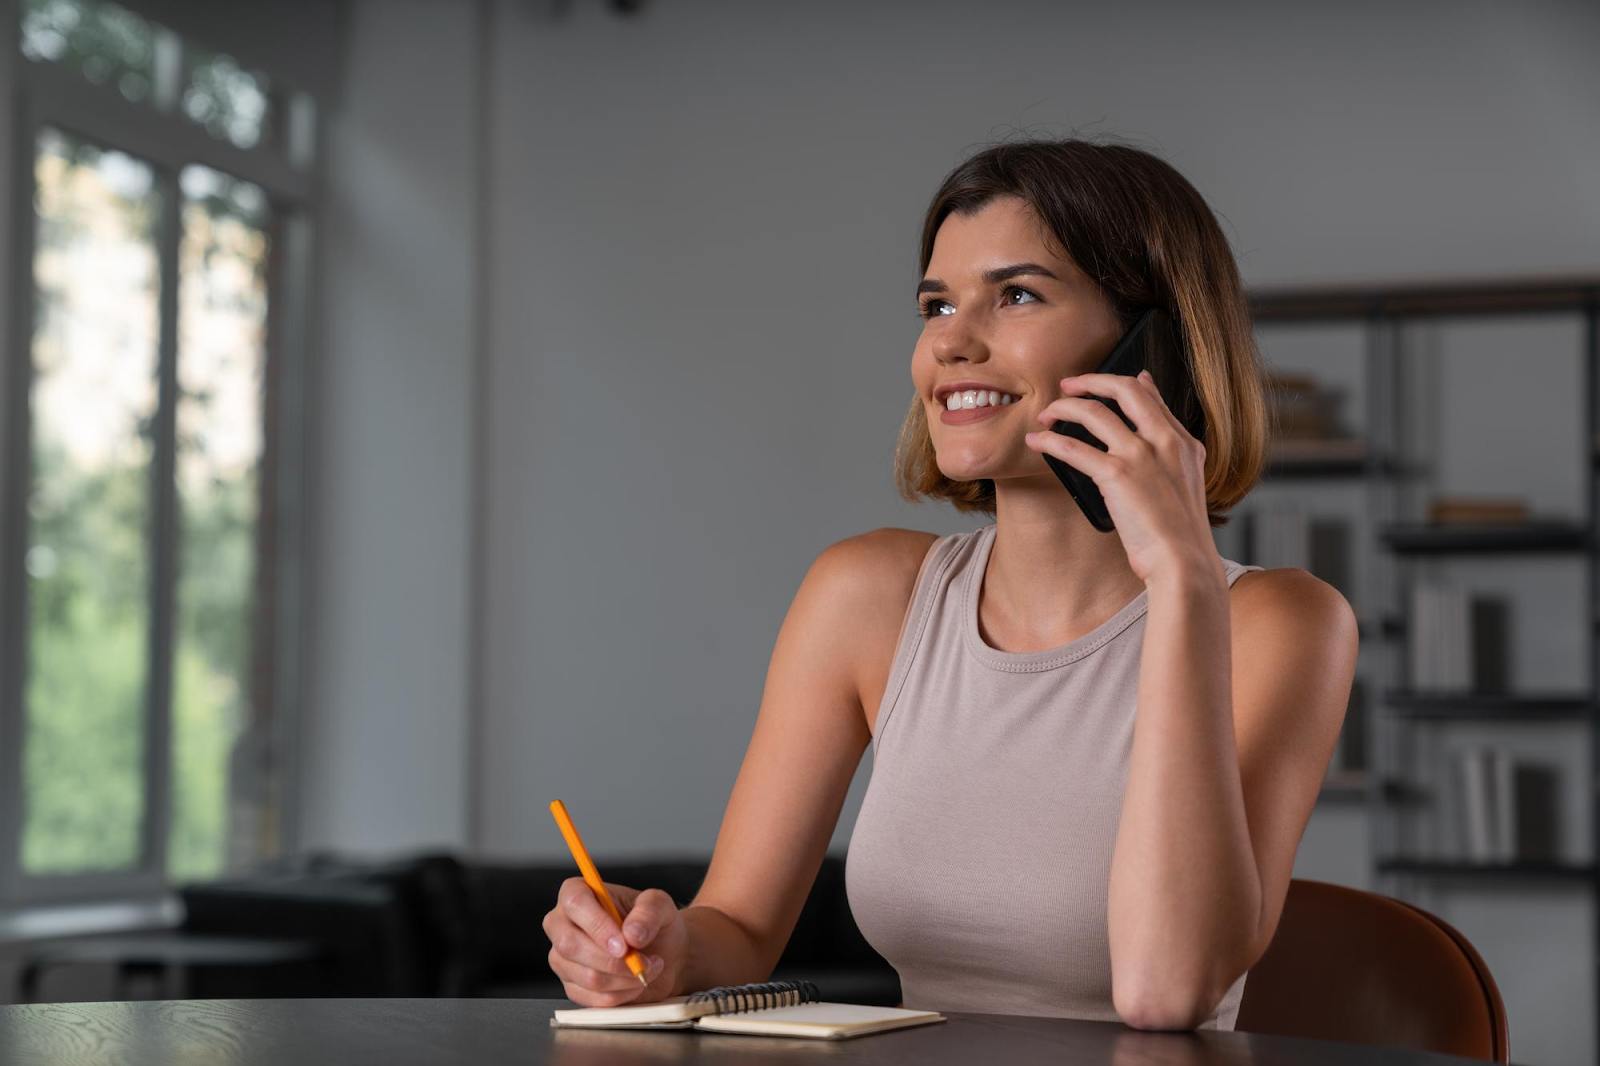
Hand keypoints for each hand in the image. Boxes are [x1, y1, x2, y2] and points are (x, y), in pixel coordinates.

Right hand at [543, 877, 686, 1005]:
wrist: (663, 953)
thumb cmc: (654, 923)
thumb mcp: (660, 905)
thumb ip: (649, 912)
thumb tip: (632, 932)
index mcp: (577, 892)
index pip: (574, 903)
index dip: (597, 925)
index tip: (623, 944)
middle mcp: (562, 924)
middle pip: (570, 944)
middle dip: (613, 960)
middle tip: (642, 960)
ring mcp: (562, 958)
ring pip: (586, 976)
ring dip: (625, 978)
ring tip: (646, 967)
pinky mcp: (572, 986)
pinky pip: (593, 998)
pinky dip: (622, 994)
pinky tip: (634, 982)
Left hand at [1023, 369, 1218, 586]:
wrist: (1184, 562)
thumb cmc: (1180, 538)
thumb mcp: (1187, 490)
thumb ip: (1170, 464)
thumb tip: (1149, 445)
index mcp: (1185, 446)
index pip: (1154, 400)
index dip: (1130, 383)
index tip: (1115, 379)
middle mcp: (1164, 442)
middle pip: (1124, 390)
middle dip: (1092, 381)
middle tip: (1069, 385)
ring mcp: (1141, 456)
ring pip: (1093, 412)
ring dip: (1063, 408)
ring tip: (1046, 413)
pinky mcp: (1117, 475)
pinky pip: (1073, 448)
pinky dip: (1049, 442)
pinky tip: (1036, 442)